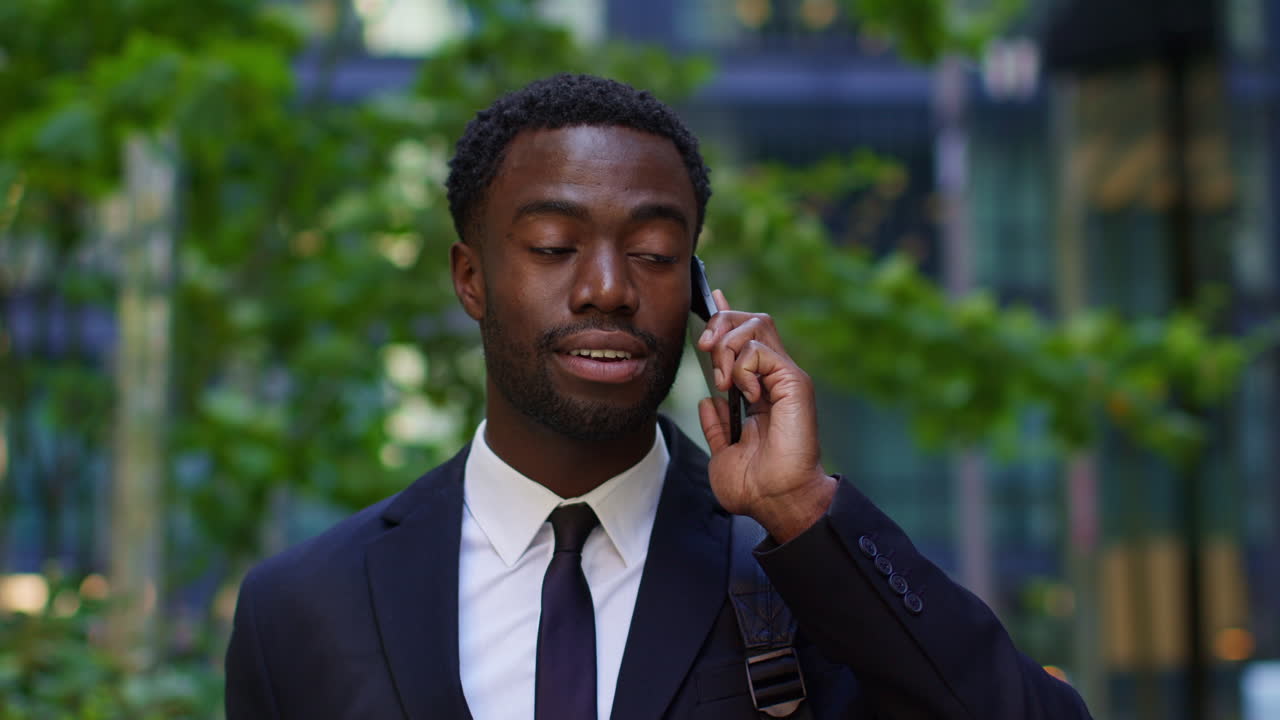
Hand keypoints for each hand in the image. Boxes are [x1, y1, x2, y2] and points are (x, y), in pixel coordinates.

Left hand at [695, 290, 835, 542]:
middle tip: (704, 350)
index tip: (711, 298)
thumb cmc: (754, 485)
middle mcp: (777, 378)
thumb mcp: (724, 451)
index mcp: (762, 389)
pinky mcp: (795, 382)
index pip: (749, 336)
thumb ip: (717, 425)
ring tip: (722, 380)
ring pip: (757, 324)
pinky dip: (741, 365)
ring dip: (727, 345)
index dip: (728, 314)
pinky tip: (743, 392)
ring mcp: (787, 377)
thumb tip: (708, 402)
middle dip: (721, 324)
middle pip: (753, 319)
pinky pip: (760, 350)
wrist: (775, 501)